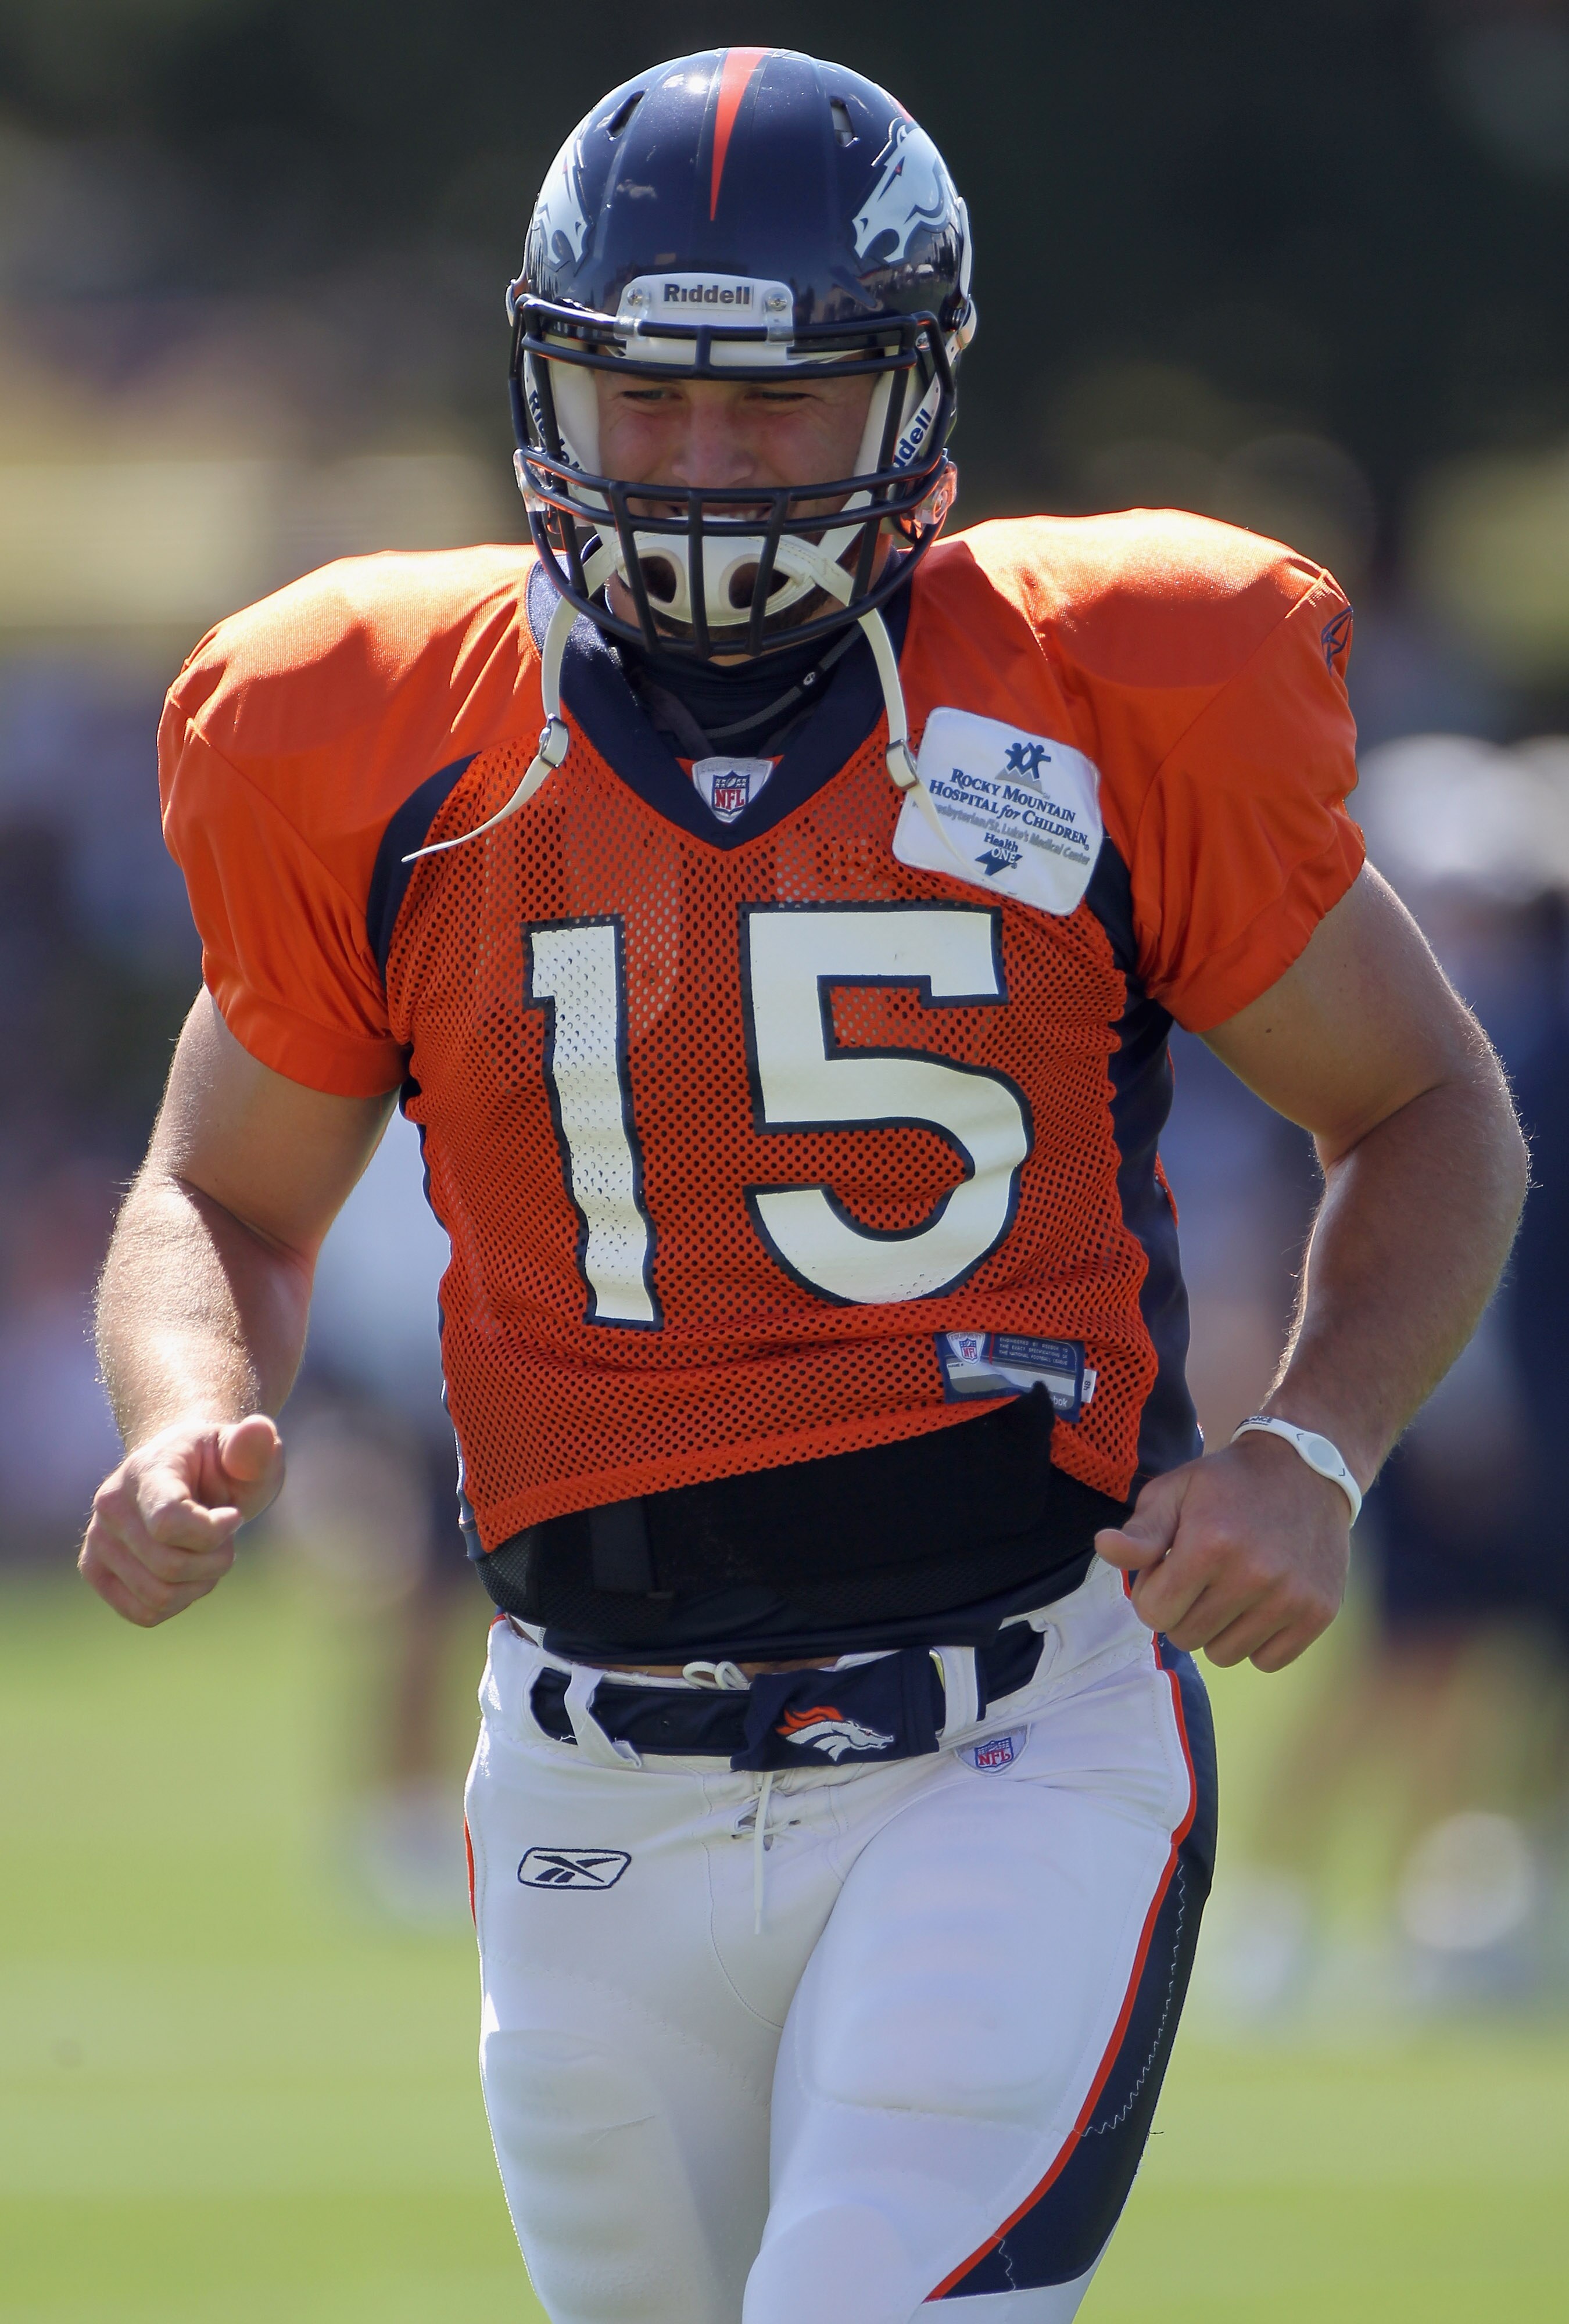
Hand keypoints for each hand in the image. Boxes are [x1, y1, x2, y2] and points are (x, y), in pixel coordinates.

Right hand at [79, 1414, 284, 1627]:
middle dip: (216, 1561)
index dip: (213, 1533)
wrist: (185, 1471)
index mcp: (146, 1469)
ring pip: (158, 1596)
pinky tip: (189, 1574)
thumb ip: (254, 1445)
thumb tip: (258, 1430)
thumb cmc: (222, 1464)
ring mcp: (97, 1539)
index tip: (235, 1516)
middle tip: (227, 1538)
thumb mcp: (247, 1451)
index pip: (169, 1523)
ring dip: (200, 1583)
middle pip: (170, 1566)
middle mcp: (110, 1504)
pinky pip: (143, 1612)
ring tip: (208, 1553)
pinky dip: (178, 1603)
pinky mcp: (94, 1570)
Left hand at [1093, 1432, 1351, 1670]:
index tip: (1168, 1570)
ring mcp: (1290, 1598)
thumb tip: (1104, 1548)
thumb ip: (1140, 1530)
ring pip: (1225, 1655)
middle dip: (1182, 1611)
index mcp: (1210, 1543)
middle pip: (1186, 1638)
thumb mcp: (1175, 1491)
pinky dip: (1256, 1640)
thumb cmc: (1228, 1484)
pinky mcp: (1318, 1613)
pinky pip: (1266, 1661)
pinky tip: (1258, 1603)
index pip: (1153, 1614)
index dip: (1152, 1593)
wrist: (1306, 1472)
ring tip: (1229, 1589)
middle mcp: (1253, 1575)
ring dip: (1218, 1629)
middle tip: (1200, 1578)